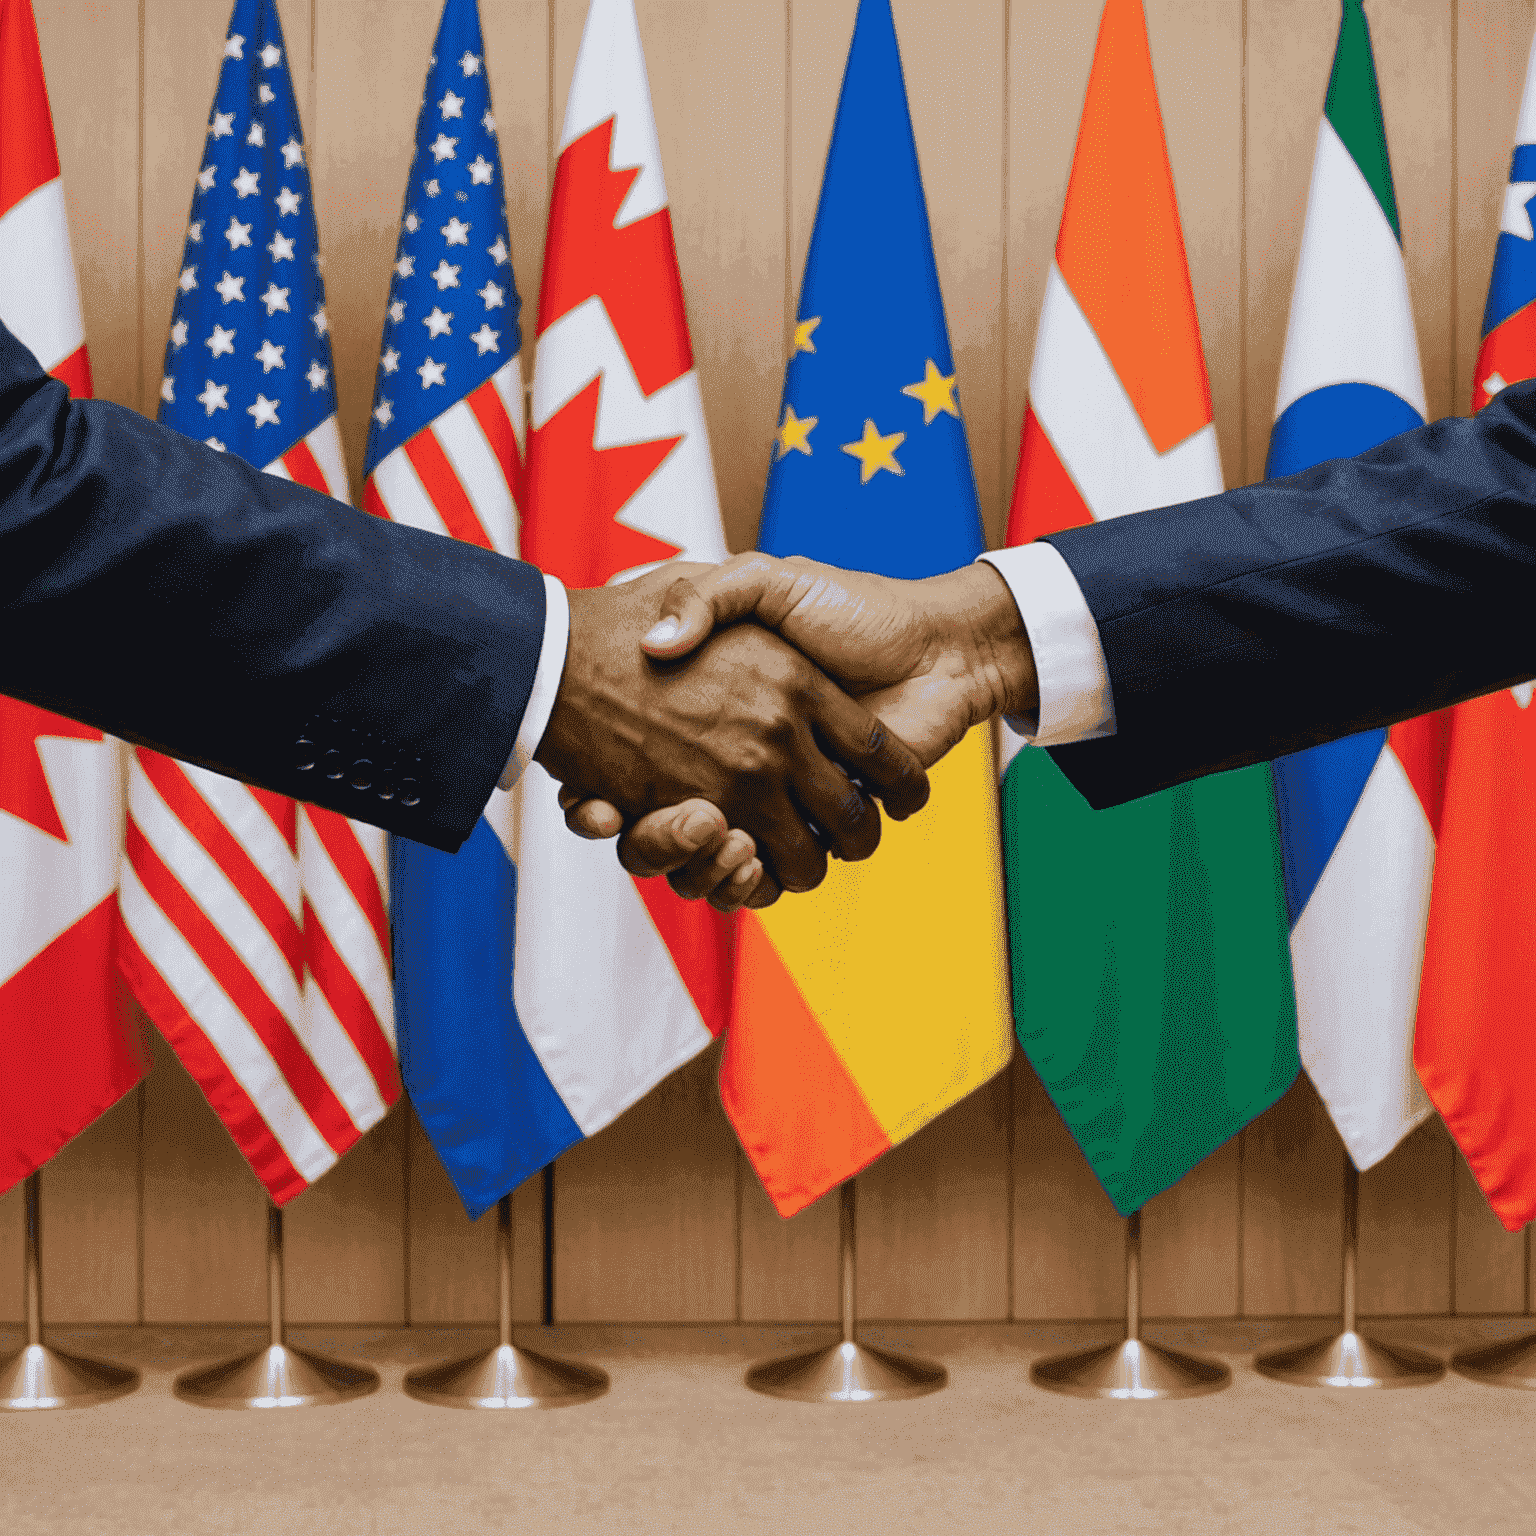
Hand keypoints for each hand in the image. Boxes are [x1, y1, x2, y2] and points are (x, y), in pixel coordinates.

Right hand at [563, 554, 1037, 902]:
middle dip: (656, 839)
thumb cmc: (852, 607)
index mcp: (729, 711)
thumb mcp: (764, 581)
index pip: (652, 759)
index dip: (609, 788)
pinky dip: (747, 879)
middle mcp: (753, 759)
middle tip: (631, 823)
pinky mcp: (826, 824)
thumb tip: (656, 643)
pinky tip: (733, 854)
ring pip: (725, 855)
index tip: (591, 800)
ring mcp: (788, 795)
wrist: (936, 643)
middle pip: (683, 824)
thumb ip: (709, 596)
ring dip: (700, 861)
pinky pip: (773, 870)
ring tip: (695, 833)